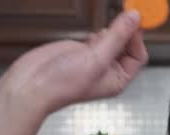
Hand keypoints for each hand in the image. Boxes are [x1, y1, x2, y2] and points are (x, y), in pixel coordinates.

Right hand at [1, 10, 147, 114]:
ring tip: (104, 30)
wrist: (31, 85)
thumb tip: (134, 18)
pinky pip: (99, 38)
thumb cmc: (63, 83)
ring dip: (113, 31)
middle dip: (126, 32)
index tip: (135, 20)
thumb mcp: (97, 58)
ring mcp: (96, 60)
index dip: (138, 38)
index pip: (138, 55)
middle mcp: (109, 71)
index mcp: (118, 79)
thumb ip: (117, 37)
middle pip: (128, 46)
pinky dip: (99, 32)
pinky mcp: (82, 51)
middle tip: (125, 14)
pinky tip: (93, 34)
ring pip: (113, 40)